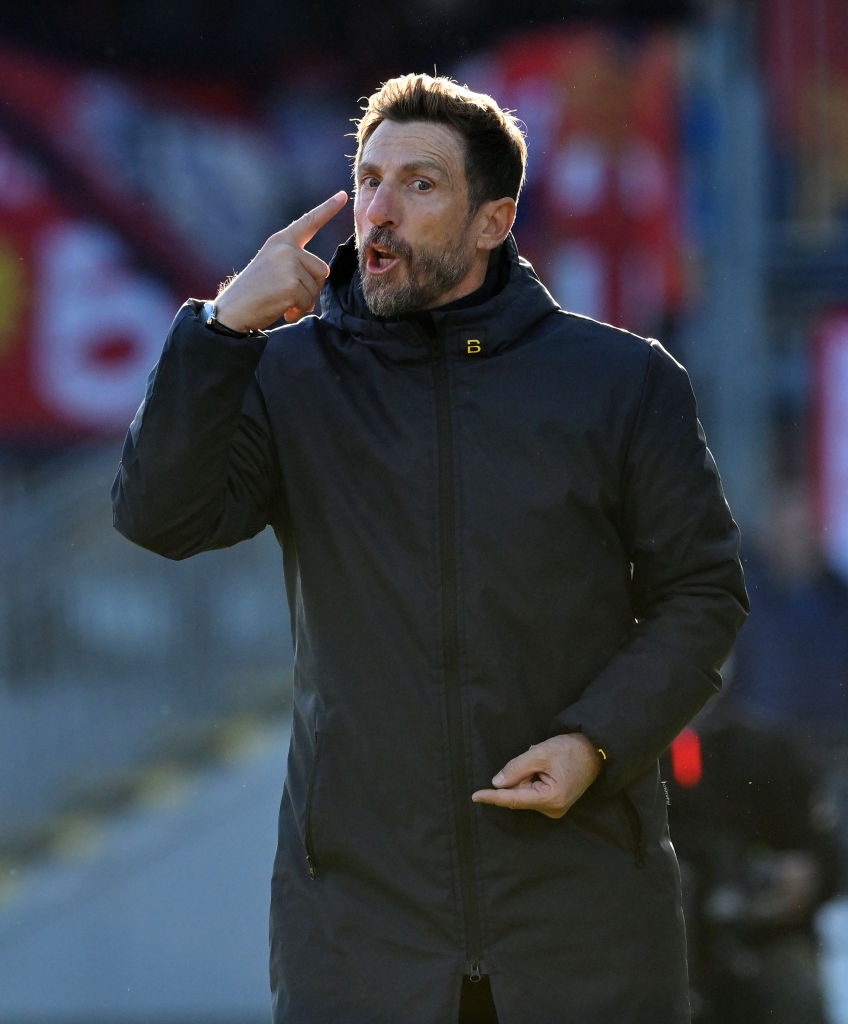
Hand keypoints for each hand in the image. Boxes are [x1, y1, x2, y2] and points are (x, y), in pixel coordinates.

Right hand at [215, 190, 347, 330]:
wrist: (233, 309)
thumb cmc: (255, 291)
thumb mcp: (273, 266)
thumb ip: (297, 263)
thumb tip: (322, 276)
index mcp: (281, 241)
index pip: (309, 222)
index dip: (328, 209)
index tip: (343, 195)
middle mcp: (286, 248)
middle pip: (323, 270)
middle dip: (312, 287)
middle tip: (288, 295)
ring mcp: (289, 265)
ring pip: (317, 288)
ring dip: (304, 302)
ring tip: (282, 302)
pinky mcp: (292, 284)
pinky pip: (308, 302)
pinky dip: (298, 311)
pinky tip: (283, 311)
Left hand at [471, 733, 601, 818]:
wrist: (595, 751)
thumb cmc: (570, 750)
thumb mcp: (540, 754)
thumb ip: (516, 768)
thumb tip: (497, 783)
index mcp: (550, 799)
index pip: (514, 799)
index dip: (493, 797)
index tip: (475, 796)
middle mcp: (552, 809)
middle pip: (520, 793)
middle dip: (520, 775)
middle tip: (535, 757)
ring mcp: (555, 808)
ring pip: (526, 791)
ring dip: (528, 774)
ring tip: (544, 761)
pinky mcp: (556, 803)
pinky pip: (534, 791)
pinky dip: (534, 777)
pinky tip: (545, 767)